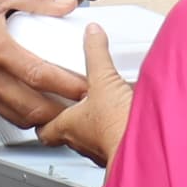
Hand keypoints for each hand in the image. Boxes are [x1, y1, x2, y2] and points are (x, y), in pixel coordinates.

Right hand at [0, 0, 81, 132]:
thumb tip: (63, 3)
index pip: (42, 77)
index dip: (69, 86)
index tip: (88, 87)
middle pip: (31, 110)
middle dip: (59, 113)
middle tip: (78, 106)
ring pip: (13, 117)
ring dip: (37, 118)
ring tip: (57, 109)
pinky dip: (11, 115)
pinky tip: (21, 108)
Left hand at [36, 24, 135, 165]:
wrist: (144, 147)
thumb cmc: (115, 125)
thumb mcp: (103, 79)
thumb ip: (96, 54)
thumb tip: (91, 34)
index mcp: (68, 126)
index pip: (44, 130)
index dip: (41, 119)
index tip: (43, 109)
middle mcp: (82, 144)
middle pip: (67, 136)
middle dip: (69, 121)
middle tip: (72, 106)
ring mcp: (101, 152)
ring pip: (90, 141)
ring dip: (94, 127)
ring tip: (102, 109)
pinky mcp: (121, 152)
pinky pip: (114, 142)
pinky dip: (116, 130)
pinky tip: (125, 118)